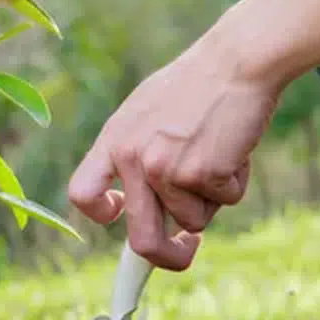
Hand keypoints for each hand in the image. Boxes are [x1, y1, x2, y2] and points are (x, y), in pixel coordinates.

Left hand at [67, 33, 280, 270]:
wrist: (236, 61)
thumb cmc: (197, 85)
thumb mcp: (147, 112)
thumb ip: (137, 153)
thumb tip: (139, 205)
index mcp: (113, 140)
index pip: (82, 194)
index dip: (101, 214)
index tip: (121, 217)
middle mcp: (133, 158)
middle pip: (141, 239)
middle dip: (167, 258)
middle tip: (186, 250)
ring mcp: (166, 169)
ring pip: (195, 219)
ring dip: (213, 197)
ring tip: (220, 151)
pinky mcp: (203, 174)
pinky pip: (226, 201)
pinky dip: (236, 182)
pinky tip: (235, 146)